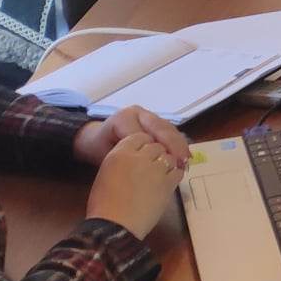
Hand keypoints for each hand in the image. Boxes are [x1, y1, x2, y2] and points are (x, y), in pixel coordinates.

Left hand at [74, 105, 188, 168]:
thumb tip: (145, 167)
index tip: (164, 163)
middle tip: (182, 162)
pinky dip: (178, 144)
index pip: (144, 133)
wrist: (95, 138)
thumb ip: (124, 158)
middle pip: (161, 127)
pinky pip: (170, 131)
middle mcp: (139, 113)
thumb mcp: (105, 155)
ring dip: (179, 144)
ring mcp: (149, 116)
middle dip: (173, 144)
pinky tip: (184, 156)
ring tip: (186, 161)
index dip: (156, 148)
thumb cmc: (99, 149)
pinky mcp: (156, 123)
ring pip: (169, 128)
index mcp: (124, 118)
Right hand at [85, 132, 183, 239]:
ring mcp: (156, 168)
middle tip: (152, 168)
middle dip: (155, 154)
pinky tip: (168, 182)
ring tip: (159, 176)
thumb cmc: (103, 205)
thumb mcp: (106, 174)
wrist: (114, 226)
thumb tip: (134, 159)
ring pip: (168, 157)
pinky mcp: (168, 183)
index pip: (139, 137)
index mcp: (120, 152)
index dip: (143, 145)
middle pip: (156, 145)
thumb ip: (122, 161)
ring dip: (166, 164)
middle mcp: (139, 156)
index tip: (142, 155)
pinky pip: (177, 171)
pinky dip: (174, 175)